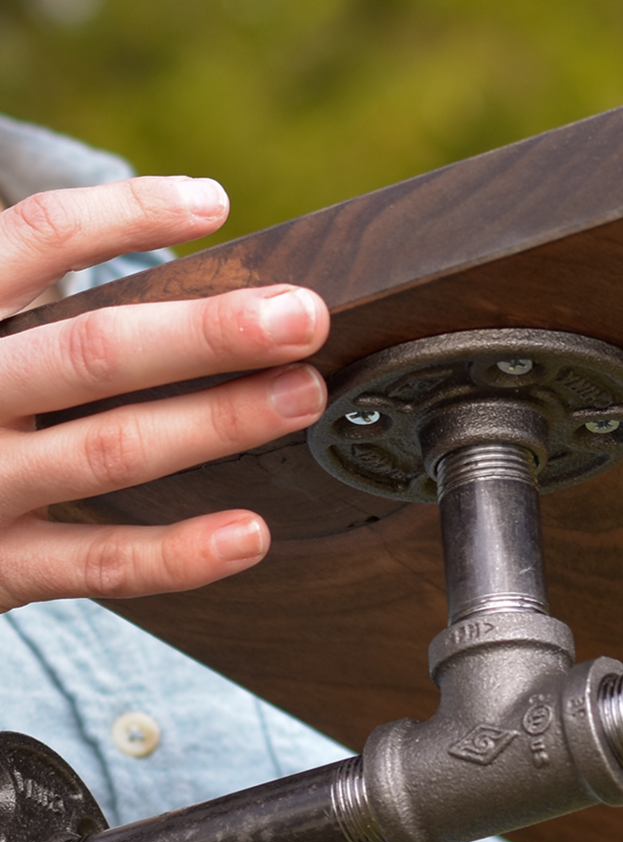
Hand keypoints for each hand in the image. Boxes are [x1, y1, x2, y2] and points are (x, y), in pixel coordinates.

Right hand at [0, 174, 330, 609]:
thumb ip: (38, 312)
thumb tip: (188, 275)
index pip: (30, 239)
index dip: (121, 215)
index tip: (211, 202)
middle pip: (92, 351)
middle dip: (206, 333)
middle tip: (303, 315)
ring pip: (110, 450)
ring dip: (216, 422)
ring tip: (302, 395)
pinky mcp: (1, 568)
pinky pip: (100, 564)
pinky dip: (178, 554)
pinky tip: (251, 533)